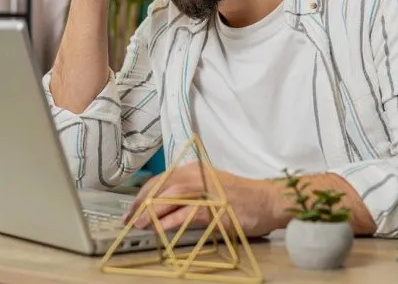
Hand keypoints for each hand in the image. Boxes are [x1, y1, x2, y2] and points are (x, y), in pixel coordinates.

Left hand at [124, 162, 280, 237]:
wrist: (268, 200)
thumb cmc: (240, 197)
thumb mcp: (208, 190)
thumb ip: (186, 196)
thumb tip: (160, 209)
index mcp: (193, 170)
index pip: (160, 180)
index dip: (143, 195)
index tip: (131, 209)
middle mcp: (197, 175)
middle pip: (161, 187)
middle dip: (142, 204)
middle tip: (129, 219)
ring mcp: (206, 190)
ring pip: (171, 197)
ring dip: (152, 211)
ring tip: (139, 224)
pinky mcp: (216, 207)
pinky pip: (188, 213)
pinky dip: (171, 221)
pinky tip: (160, 228)